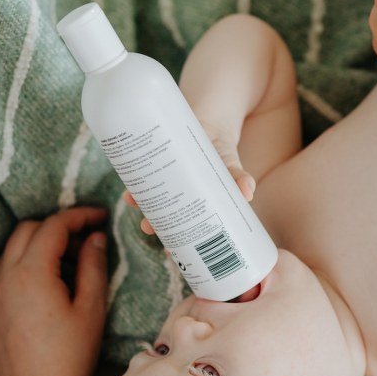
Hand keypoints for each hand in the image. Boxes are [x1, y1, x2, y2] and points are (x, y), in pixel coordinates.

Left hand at [0, 208, 107, 375]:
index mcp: (31, 273)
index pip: (54, 226)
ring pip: (11, 251)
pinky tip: (46, 288)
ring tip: (67, 264)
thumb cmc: (71, 357)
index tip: (100, 216)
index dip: (80, 216)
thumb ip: (93, 266)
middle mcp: (4, 278)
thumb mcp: (91, 308)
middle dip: (57, 227)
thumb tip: (95, 239)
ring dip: (37, 246)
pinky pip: (2, 276)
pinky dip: (23, 268)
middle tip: (86, 241)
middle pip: (27, 230)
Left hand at [126, 120, 255, 235]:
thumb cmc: (220, 152)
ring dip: (138, 200)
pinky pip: (142, 171)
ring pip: (149, 195)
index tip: (170, 253)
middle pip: (163, 214)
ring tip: (132, 201)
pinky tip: (128, 183)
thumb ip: (238, 177)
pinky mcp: (156, 158)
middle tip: (148, 228)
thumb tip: (248, 191)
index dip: (176, 241)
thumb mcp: (230, 164)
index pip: (185, 227)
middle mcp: (177, 194)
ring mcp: (165, 178)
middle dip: (154, 223)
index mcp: (196, 203)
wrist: (209, 122)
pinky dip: (133, 177)